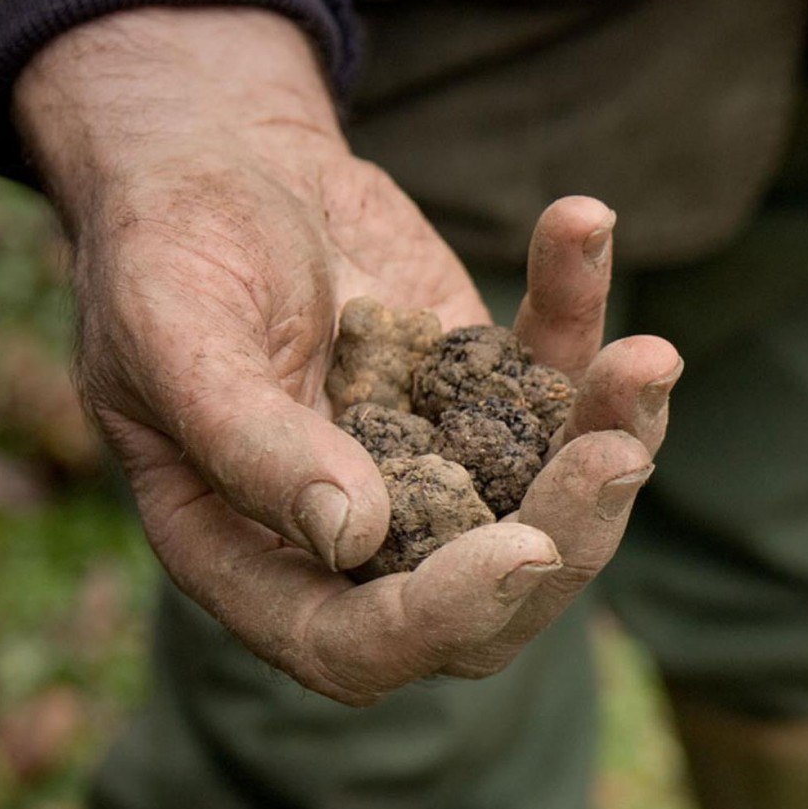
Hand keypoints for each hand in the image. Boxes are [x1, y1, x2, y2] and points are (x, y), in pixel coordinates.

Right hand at [15, 7, 675, 704]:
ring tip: (645, 357)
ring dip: (612, 434)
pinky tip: (581, 226)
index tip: (522, 549)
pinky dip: (581, 309)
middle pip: (492, 597)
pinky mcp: (494, 398)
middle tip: (616, 453)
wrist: (214, 165)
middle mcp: (365, 540)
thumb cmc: (161, 255)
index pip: (355, 643)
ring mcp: (444, 473)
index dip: (442, 617)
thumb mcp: (173, 336)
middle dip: (569, 534)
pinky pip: (560, 378)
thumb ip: (248, 442)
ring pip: (556, 501)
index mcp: (257, 560)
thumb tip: (353, 536)